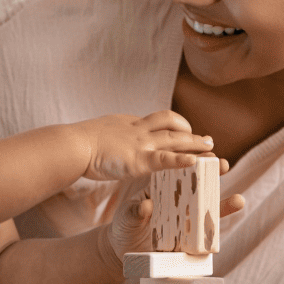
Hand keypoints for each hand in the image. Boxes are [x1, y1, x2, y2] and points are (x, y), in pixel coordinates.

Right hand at [75, 111, 214, 180]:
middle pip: (172, 126)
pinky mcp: (138, 160)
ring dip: (194, 143)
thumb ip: (111, 132)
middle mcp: (139, 130)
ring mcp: (140, 144)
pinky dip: (181, 160)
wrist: (72, 145)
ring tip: (210, 148)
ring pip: (175, 139)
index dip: (175, 126)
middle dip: (191, 133)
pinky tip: (194, 161)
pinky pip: (164, 159)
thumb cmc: (78, 142)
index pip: (158, 121)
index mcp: (129, 123)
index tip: (185, 129)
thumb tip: (109, 134)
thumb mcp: (99, 131)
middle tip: (208, 139)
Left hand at [99, 159, 245, 266]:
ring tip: (239, 200)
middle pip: (198, 187)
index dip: (193, 161)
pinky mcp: (185, 241)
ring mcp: (183, 221)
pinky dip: (213, 232)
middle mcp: (177, 203)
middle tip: (224, 166)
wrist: (121, 250)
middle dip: (213, 176)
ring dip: (222, 205)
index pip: (180, 172)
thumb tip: (146, 206)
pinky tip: (223, 229)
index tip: (205, 152)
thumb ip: (135, 212)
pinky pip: (202, 236)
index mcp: (163, 189)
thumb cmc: (124, 226)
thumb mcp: (126, 217)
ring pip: (206, 211)